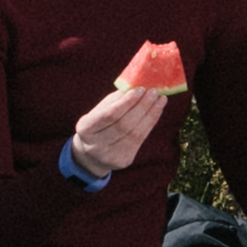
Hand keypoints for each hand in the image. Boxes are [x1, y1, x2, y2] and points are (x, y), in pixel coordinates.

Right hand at [64, 74, 178, 172]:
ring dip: (151, 114)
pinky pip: (141, 139)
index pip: (108, 115)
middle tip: (154, 91)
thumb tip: (137, 85)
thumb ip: (115, 100)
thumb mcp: (99, 111)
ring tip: (160, 99)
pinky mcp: (124, 160)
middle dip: (142, 106)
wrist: (92, 155)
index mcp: (85, 129)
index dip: (126, 102)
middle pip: (124, 124)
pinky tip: (157, 111)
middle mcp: (95, 145)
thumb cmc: (98, 125)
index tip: (140, 89)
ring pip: (135, 133)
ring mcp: (110, 156)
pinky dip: (151, 123)